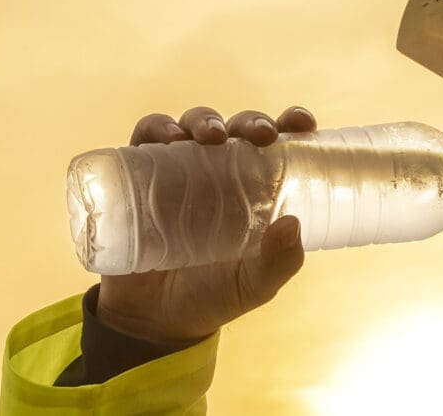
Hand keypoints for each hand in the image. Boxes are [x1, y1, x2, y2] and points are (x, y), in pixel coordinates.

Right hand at [94, 106, 317, 343]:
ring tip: (213, 136)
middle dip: (251, 121)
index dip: (291, 124)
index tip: (303, 123)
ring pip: (194, 126)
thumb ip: (279, 262)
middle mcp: (220, 172)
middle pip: (238, 129)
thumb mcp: (255, 285)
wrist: (152, 321)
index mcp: (256, 188)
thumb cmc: (214, 296)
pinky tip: (166, 139)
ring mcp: (179, 172)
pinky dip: (155, 128)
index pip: (278, 146)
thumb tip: (292, 223)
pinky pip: (144, 141)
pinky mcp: (139, 178)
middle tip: (261, 135)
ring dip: (205, 120)